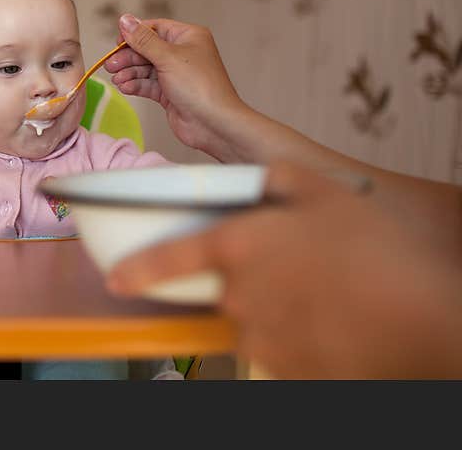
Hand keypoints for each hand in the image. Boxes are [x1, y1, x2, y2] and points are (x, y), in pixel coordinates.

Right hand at [105, 14, 247, 159]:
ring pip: (145, 68)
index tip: (117, 42)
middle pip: (147, 49)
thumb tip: (125, 19)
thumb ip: (143, 39)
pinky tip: (125, 87)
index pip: (155, 28)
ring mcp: (176, 74)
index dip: (135, 34)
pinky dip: (136, 85)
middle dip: (128, 57)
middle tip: (111, 65)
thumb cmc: (199, 86)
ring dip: (130, 73)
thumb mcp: (168, 57)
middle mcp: (182, 53)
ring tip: (117, 79)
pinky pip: (148, 85)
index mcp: (188, 37)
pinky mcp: (170, 93)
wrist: (213, 123)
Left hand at [107, 161, 461, 377]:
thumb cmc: (375, 251)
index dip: (137, 270)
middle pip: (220, 291)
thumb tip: (258, 173)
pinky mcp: (288, 368)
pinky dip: (298, 335)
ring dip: (276, 308)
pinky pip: (280, 348)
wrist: (425, 317)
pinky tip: (334, 320)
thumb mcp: (323, 192)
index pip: (167, 261)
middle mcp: (239, 296)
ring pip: (252, 320)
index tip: (116, 279)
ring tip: (326, 294)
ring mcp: (262, 337)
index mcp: (238, 248)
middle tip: (292, 274)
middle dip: (244, 282)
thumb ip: (277, 178)